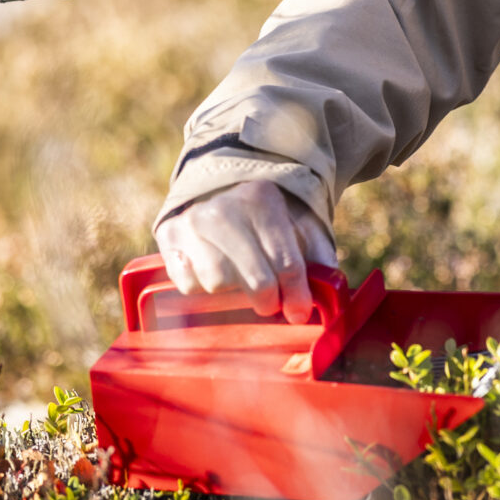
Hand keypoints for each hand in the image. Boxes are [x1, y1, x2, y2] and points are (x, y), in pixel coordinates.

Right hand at [155, 180, 338, 323]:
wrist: (214, 187)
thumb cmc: (263, 215)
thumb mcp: (295, 222)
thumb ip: (316, 252)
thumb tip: (331, 287)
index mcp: (263, 199)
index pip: (285, 260)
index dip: (296, 293)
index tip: (299, 312)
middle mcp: (225, 208)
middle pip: (254, 277)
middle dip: (267, 298)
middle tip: (270, 304)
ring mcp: (193, 222)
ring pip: (218, 282)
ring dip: (232, 290)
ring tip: (239, 279)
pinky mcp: (168, 237)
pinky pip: (188, 284)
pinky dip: (201, 286)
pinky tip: (210, 271)